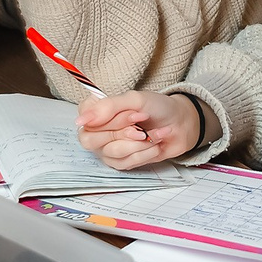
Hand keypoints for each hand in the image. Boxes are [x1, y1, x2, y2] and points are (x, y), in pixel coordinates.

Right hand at [77, 91, 200, 167]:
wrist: (180, 123)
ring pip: (113, 152)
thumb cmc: (157, 107)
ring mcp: (108, 149)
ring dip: (139, 141)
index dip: (105, 120)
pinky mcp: (123, 162)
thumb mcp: (134, 99)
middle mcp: (98, 131)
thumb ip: (108, 107)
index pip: (84, 120)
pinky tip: (156, 142)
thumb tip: (81, 120)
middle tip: (142, 119)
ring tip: (153, 132)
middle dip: (123, 131)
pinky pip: (127, 162)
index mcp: (97, 111)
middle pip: (92, 140)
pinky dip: (146, 151)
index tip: (130, 113)